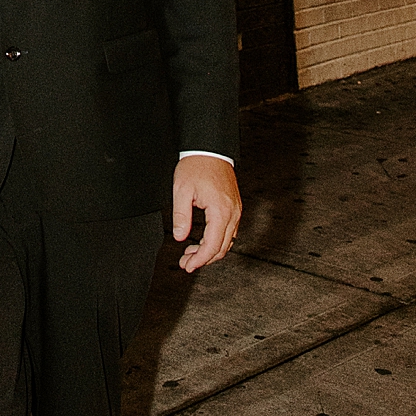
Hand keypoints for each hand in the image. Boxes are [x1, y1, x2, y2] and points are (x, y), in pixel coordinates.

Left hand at [172, 155, 240, 272]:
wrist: (210, 149)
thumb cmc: (196, 166)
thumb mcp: (181, 190)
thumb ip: (181, 216)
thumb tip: (180, 237)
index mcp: (220, 211)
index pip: (212, 246)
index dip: (199, 260)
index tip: (187, 266)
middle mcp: (232, 213)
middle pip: (222, 248)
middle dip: (203, 259)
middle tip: (185, 263)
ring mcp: (235, 210)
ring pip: (227, 241)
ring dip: (210, 251)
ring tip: (190, 253)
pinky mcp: (234, 207)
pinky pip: (229, 231)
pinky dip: (216, 240)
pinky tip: (202, 241)